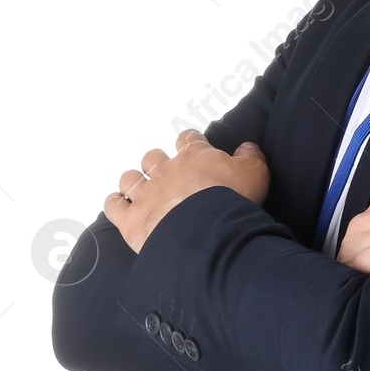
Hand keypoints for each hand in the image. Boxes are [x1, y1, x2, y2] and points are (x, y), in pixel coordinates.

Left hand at [105, 129, 268, 252]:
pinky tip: (119, 204)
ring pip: (130, 178)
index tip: (192, 145)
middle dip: (157, 162)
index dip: (189, 141)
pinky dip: (114, 203)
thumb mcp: (255, 172)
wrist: (208, 231)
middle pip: (153, 157)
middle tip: (166, 174)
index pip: (188, 138)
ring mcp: (146, 194)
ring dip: (133, 181)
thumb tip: (247, 147)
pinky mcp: (131, 218)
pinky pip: (114, 206)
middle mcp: (167, 170)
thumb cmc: (232, 200)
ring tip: (139, 189)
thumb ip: (250, 156)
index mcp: (195, 156)